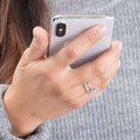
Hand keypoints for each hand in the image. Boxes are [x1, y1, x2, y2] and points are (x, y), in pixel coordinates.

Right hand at [3, 25, 121, 136]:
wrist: (23, 111)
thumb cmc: (26, 81)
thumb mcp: (26, 61)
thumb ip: (37, 45)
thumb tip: (40, 29)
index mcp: (50, 69)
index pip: (73, 51)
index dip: (89, 38)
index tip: (101, 27)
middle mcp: (63, 84)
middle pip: (94, 68)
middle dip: (110, 54)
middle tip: (116, 43)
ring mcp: (72, 95)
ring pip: (100, 80)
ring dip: (112, 65)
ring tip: (116, 52)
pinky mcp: (77, 104)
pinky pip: (97, 89)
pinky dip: (107, 77)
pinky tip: (110, 66)